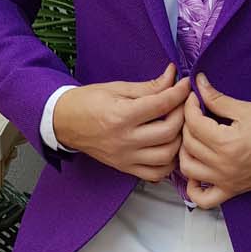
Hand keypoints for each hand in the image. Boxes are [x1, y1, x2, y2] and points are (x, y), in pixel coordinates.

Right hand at [53, 63, 190, 181]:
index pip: (161, 105)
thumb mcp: (117, 88)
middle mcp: (124, 140)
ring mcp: (125, 157)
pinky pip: (156, 174)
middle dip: (183, 115)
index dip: (179, 92)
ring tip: (177, 126)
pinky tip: (168, 147)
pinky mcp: (125, 168)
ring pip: (167, 156)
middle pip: (169, 132)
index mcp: (121, 116)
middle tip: (182, 104)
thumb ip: (149, 87)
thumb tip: (172, 77)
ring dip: (179, 140)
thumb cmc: (88, 102)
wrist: (64, 123)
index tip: (186, 85)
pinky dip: (168, 163)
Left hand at [179, 70, 250, 208]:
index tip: (194, 98)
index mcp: (227, 143)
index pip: (194, 123)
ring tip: (193, 139)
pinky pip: (203, 198)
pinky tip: (196, 172)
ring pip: (188, 169)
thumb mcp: (247, 109)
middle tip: (195, 115)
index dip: (190, 106)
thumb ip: (218, 99)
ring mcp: (225, 180)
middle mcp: (223, 165)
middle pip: (189, 144)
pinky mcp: (231, 190)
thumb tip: (200, 84)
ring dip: (185, 152)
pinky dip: (193, 189)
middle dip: (187, 125)